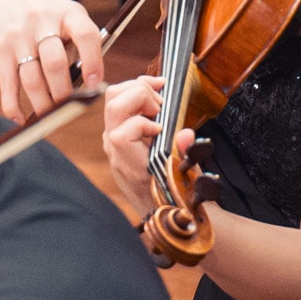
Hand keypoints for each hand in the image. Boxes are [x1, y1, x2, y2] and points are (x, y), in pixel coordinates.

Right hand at [0, 0, 104, 120]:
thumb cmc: (46, 10)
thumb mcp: (68, 14)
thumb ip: (78, 45)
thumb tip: (84, 88)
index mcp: (68, 13)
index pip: (85, 36)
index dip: (93, 62)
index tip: (94, 85)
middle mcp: (43, 22)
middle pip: (55, 64)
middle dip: (64, 94)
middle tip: (70, 110)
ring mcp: (19, 35)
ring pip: (31, 78)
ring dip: (42, 103)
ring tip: (50, 117)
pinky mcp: (0, 47)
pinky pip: (7, 81)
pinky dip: (12, 104)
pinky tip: (19, 118)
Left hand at [99, 74, 194, 228]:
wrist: (158, 209)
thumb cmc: (172, 195)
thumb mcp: (187, 178)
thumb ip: (187, 156)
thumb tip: (186, 134)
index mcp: (131, 164)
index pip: (121, 135)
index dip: (142, 124)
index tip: (161, 129)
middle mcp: (116, 150)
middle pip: (114, 105)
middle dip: (141, 94)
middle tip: (162, 104)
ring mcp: (113, 140)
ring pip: (113, 99)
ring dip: (137, 90)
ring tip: (159, 97)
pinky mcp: (116, 133)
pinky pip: (119, 105)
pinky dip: (136, 94)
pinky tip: (154, 99)